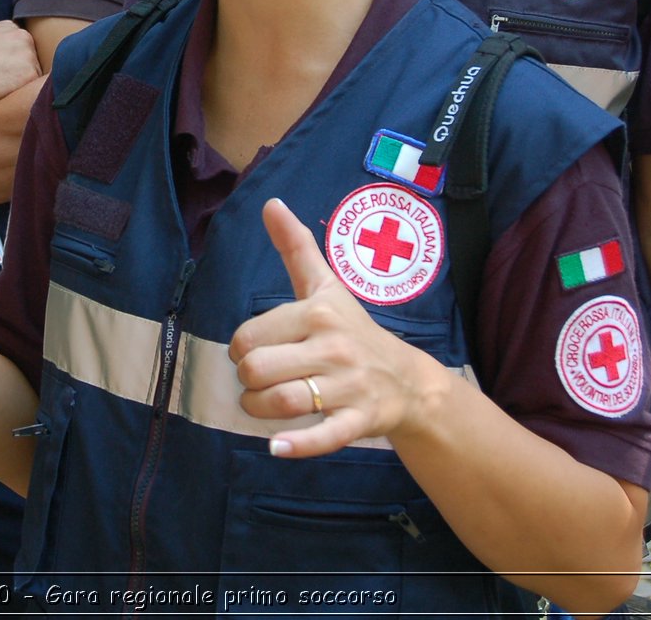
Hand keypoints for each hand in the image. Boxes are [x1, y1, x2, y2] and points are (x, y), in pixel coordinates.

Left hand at [229, 199, 431, 457]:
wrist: (409, 380)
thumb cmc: (353, 330)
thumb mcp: (326, 286)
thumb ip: (295, 247)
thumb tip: (270, 203)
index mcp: (319, 313)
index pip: (251, 335)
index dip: (240, 349)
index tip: (252, 352)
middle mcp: (333, 347)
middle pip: (260, 369)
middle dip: (246, 382)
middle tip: (255, 382)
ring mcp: (348, 386)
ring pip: (283, 402)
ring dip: (257, 410)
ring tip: (259, 406)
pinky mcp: (359, 420)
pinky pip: (325, 435)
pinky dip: (297, 445)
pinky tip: (275, 447)